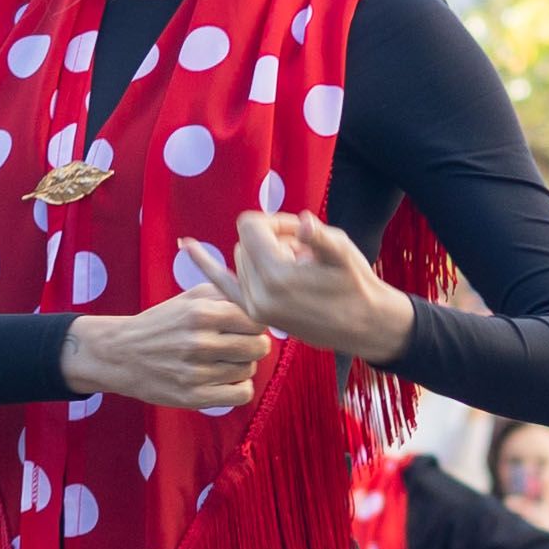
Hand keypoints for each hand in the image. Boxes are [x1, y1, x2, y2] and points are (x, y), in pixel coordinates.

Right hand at [63, 289, 264, 413]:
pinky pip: (241, 394)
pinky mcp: (194, 397)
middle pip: (258, 346)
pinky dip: (239, 388)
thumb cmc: (161, 323)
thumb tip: (258, 300)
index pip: (255, 319)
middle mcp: (200, 342)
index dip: (255, 323)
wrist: (121, 354)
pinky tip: (227, 380)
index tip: (246, 327)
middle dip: (254, 344)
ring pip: (249, 369)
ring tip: (226, 361)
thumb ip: (225, 294)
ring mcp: (197, 372)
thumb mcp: (189, 298)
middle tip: (241, 345)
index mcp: (201, 313)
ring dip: (243, 366)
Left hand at [213, 209, 415, 365]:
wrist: (363, 325)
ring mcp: (253, 307)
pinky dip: (204, 264)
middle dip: (271, 238)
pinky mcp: (254, 313)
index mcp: (276, 276)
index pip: (251, 227)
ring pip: (241, 258)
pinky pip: (220, 285)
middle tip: (303, 251)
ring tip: (298, 266)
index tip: (299, 233)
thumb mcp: (342, 252)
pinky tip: (184, 244)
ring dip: (264, 253)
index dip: (276, 222)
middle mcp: (258, 294)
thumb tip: (301, 223)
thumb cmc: (356, 284)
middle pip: (246, 242)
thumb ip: (315, 235)